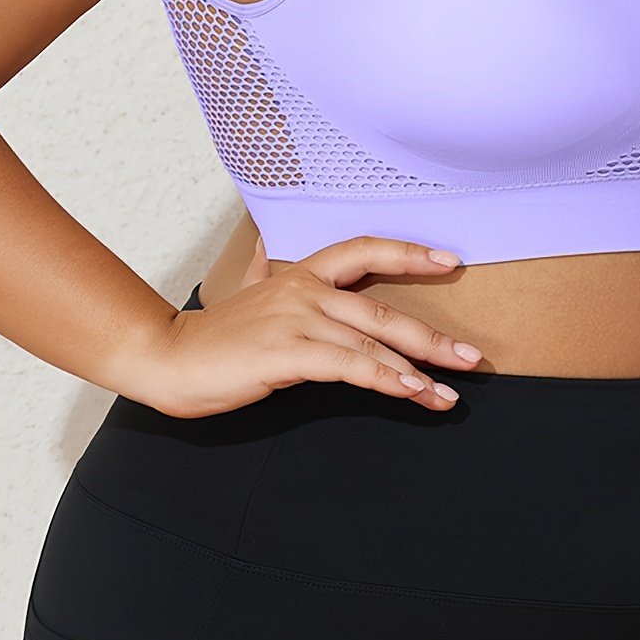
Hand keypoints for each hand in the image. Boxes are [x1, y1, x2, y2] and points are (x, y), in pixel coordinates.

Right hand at [138, 235, 482, 419]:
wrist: (166, 358)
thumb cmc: (212, 336)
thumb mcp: (245, 293)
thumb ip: (262, 271)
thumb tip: (262, 246)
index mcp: (299, 273)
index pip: (363, 248)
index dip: (408, 252)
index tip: (451, 258)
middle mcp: (303, 289)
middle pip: (383, 306)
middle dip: (433, 335)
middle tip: (473, 356)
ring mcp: (296, 319)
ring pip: (373, 339)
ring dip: (419, 367)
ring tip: (452, 391)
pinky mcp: (287, 352)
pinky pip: (351, 364)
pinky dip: (387, 379)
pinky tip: (414, 393)